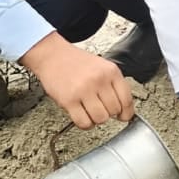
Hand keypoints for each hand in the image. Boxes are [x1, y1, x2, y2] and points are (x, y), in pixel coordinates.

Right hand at [20, 33, 134, 129]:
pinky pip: (84, 123)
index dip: (125, 112)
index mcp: (110, 71)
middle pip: (114, 111)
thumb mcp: (101, 66)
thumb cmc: (76, 62)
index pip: (127, 100)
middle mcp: (98, 79)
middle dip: (107, 112)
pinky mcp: (69, 100)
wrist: (51, 54)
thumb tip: (124, 111)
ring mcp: (83, 90)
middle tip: (98, 106)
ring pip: (101, 119)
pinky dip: (84, 124)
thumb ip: (114, 85)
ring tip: (88, 110)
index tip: (122, 116)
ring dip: (95, 118)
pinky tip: (80, 114)